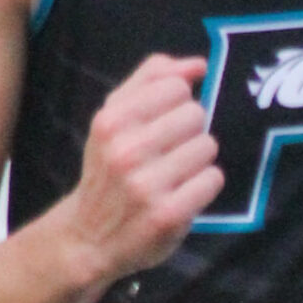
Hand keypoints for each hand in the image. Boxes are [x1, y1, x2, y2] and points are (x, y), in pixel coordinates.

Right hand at [64, 54, 223, 282]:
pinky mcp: (169, 215)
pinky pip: (213, 178)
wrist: (88, 237)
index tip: (163, 121)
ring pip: (208, 145)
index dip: (177, 103)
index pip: (176, 87)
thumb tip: (199, 65)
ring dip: (199, 159)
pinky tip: (184, 192)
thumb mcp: (115, 115)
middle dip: (189, 131)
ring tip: (176, 172)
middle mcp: (126, 152)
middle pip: (196, 114)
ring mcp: (147, 186)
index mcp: (111, 121)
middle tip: (170, 151)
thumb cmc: (108, 167)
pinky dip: (205, 184)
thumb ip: (153, 78)